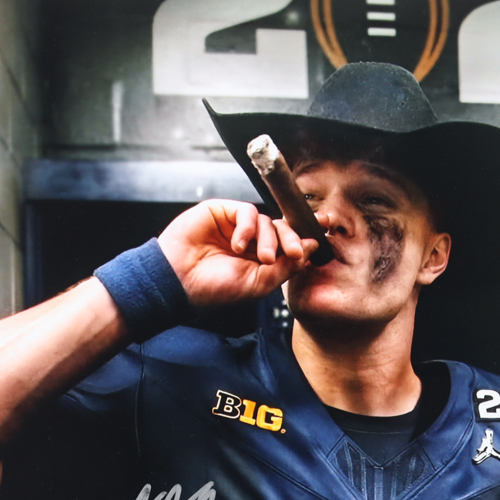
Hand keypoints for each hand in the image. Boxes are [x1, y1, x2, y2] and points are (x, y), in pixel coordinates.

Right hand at [158, 200, 317, 306]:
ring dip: (269, 239)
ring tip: (260, 257)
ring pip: (268, 221)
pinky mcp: (222, 212)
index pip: (288, 243)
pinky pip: (247, 212)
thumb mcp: (258, 284)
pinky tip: (237, 244)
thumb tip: (311, 248)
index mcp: (260, 259)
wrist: (179, 281)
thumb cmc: (214, 288)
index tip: (321, 235)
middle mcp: (250, 241)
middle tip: (295, 253)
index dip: (305, 237)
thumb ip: (285, 267)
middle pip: (282, 229)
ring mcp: (236, 226)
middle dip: (293, 239)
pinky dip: (248, 228)